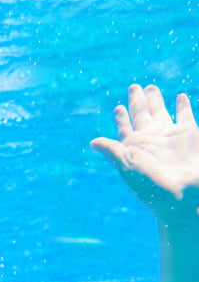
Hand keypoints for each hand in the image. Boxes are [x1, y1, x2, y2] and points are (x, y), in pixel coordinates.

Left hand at [90, 84, 198, 215]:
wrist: (184, 195)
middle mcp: (151, 139)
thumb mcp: (128, 165)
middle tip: (133, 86)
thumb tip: (92, 142)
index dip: (121, 117)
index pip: (125, 127)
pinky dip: (183, 106)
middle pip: (141, 114)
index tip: (117, 108)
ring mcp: (170, 135)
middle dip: (137, 101)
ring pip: (161, 111)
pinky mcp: (190, 133)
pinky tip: (180, 97)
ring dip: (155, 100)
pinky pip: (185, 115)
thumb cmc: (153, 183)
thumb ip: (112, 150)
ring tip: (150, 87)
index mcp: (134, 146)